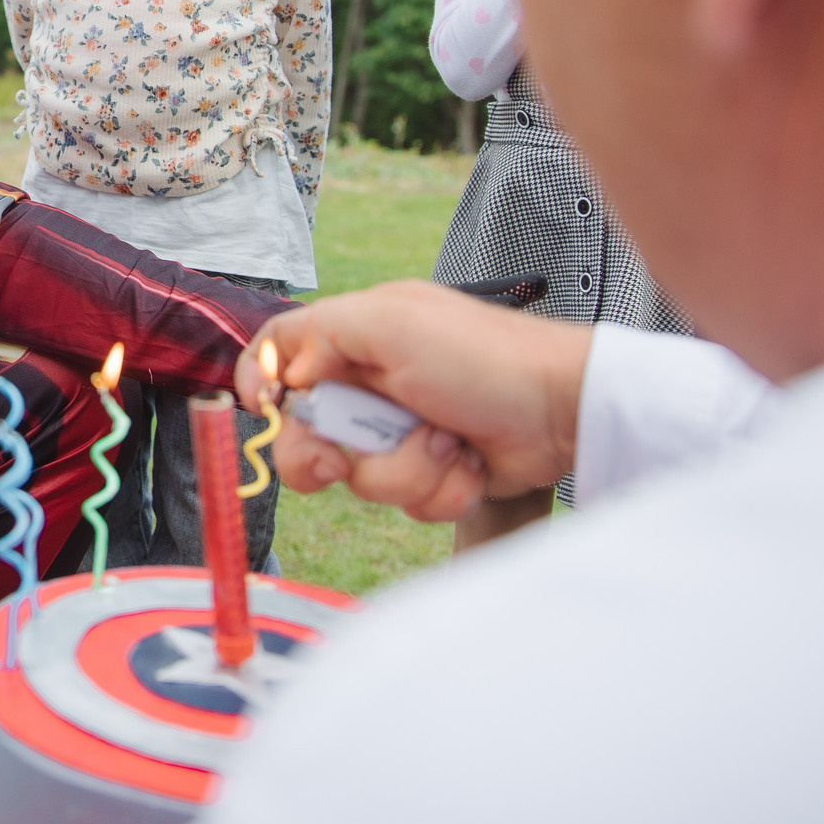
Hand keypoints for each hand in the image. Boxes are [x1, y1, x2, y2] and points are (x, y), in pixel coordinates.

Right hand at [234, 279, 590, 523]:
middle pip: (304, 433)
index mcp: (355, 338)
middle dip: (325, 454)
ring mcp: (401, 432)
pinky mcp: (432, 472)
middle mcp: (371, 384)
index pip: (281, 353)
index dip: (262, 382)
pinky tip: (468, 462)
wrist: (562, 411)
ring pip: (358, 478)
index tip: (267, 410)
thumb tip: (287, 375)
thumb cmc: (483, 358)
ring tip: (445, 442)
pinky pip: (407, 501)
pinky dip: (439, 489)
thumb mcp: (392, 322)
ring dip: (403, 470)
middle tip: (343, 457)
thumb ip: (322, 334)